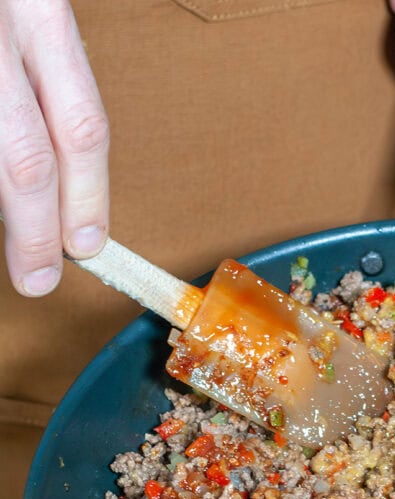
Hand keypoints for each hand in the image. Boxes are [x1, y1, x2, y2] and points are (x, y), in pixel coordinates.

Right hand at [0, 0, 108, 295]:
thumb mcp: (18, 14)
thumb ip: (36, 81)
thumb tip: (54, 183)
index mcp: (37, 9)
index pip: (79, 124)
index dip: (87, 197)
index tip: (86, 245)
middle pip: (27, 157)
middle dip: (34, 231)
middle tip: (38, 276)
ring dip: (0, 208)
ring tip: (12, 246)